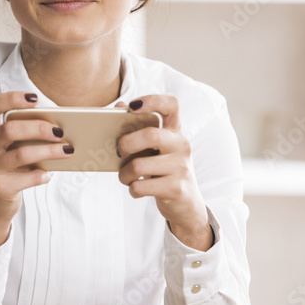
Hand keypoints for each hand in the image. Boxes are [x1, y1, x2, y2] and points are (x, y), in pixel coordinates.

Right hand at [0, 91, 72, 251]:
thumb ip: (23, 135)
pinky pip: (27, 178)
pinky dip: (42, 174)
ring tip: (67, 150)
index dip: (11, 98)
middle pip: (9, 130)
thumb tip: (58, 128)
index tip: (35, 98)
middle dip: (38, 128)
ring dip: (48, 151)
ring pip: (21, 154)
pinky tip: (49, 173)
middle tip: (60, 131)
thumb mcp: (8, 148)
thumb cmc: (7, 168)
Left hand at [116, 96, 212, 250]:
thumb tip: (118, 106)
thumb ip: (139, 130)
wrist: (187, 204)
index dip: (152, 100)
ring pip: (139, 165)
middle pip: (150, 135)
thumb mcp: (156, 150)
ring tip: (126, 177)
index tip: (132, 107)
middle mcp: (182, 145)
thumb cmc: (164, 172)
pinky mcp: (177, 188)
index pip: (171, 105)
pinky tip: (137, 189)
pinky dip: (132, 189)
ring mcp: (181, 167)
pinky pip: (141, 186)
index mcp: (175, 132)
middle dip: (126, 144)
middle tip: (119, 152)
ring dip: (124, 174)